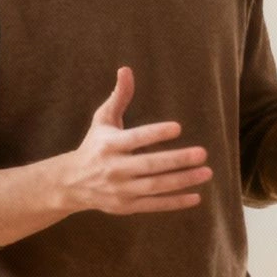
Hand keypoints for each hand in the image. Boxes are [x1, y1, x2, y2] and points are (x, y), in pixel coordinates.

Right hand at [51, 68, 212, 215]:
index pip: (135, 138)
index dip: (156, 133)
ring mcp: (121, 190)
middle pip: (149, 165)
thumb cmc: (94, 145)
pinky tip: (196, 196)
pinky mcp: (126, 206)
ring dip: (182, 180)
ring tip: (206, 172)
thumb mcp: (102, 120)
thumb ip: (119, 97)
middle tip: (202, 153)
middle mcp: (114, 168)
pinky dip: (175, 202)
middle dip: (177, 160)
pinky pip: (154, 205)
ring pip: (155, 186)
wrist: (71, 183)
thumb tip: (126, 69)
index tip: (178, 128)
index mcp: (109, 145)